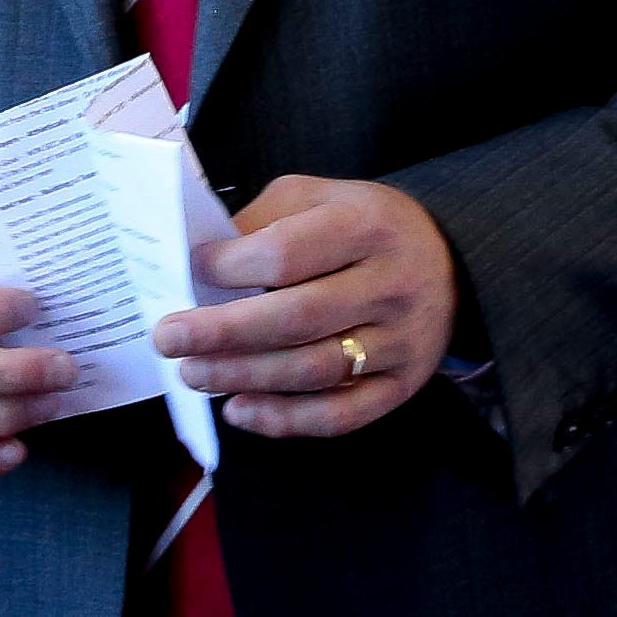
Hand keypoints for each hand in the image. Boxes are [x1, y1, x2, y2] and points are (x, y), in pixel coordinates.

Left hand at [155, 177, 456, 439]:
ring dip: (244, 377)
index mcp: (366, 226)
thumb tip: (197, 261)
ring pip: (314, 371)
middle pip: (297, 318)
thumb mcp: (317, 196)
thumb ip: (263, 220)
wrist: (448, 260)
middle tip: (168, 339)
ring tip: (192, 374)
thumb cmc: (360, 225)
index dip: (230, 267)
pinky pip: (341, 415)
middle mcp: (390, 286)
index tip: (189, 269)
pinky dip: (285, 420)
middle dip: (223, 333)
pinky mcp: (402, 385)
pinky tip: (239, 411)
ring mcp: (401, 342)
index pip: (287, 253)